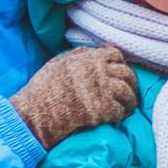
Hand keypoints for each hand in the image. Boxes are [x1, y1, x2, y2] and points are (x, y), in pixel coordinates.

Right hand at [8, 44, 139, 149]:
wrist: (36, 112)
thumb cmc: (43, 88)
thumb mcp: (58, 63)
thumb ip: (78, 55)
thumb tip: (95, 50)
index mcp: (89, 58)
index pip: (115, 55)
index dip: (120, 63)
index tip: (119, 72)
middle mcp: (99, 71)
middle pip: (126, 73)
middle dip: (130, 83)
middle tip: (129, 92)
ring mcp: (102, 90)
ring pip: (127, 92)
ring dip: (129, 100)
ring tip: (128, 106)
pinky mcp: (103, 109)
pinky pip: (120, 110)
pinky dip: (121, 114)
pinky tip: (119, 117)